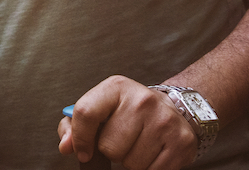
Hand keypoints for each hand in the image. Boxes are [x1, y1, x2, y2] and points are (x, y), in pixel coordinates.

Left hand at [58, 76, 197, 169]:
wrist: (171, 109)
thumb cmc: (127, 111)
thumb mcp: (100, 107)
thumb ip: (75, 125)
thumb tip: (67, 146)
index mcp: (116, 87)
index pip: (86, 113)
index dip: (80, 138)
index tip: (83, 151)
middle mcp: (142, 100)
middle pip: (109, 146)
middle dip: (111, 150)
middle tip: (122, 139)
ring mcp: (164, 121)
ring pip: (131, 162)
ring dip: (130, 160)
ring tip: (137, 144)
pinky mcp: (182, 142)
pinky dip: (148, 168)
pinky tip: (152, 152)